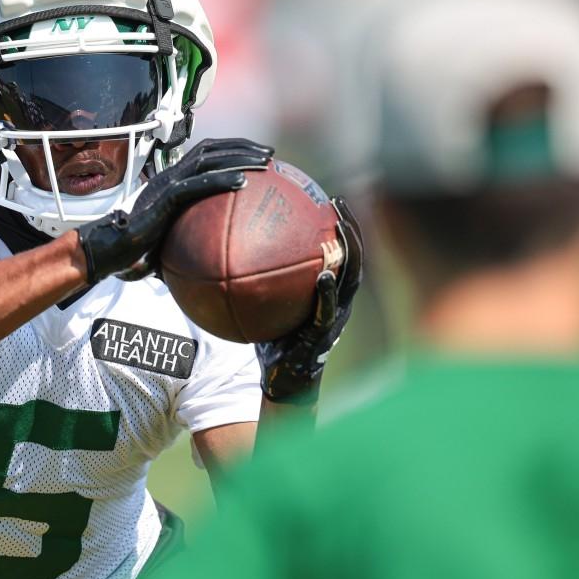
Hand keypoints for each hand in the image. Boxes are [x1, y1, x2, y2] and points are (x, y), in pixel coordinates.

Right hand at [77, 138, 272, 282]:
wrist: (106, 252)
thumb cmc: (132, 253)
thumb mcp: (169, 244)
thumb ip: (189, 244)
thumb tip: (213, 266)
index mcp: (170, 183)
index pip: (204, 155)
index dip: (232, 150)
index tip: (257, 157)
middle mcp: (169, 177)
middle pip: (210, 149)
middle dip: (242, 147)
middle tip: (270, 155)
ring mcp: (165, 185)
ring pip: (206, 160)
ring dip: (238, 157)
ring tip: (264, 163)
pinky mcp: (163, 199)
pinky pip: (196, 185)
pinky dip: (220, 180)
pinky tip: (242, 183)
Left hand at [254, 197, 363, 402]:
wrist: (284, 381)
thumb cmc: (273, 340)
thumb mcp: (264, 304)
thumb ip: (257, 279)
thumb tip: (226, 248)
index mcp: (327, 290)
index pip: (338, 251)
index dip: (338, 224)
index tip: (329, 197)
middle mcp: (338, 300)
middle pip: (352, 257)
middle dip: (350, 228)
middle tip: (339, 202)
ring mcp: (335, 318)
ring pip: (350, 279)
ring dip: (349, 252)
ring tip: (340, 230)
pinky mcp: (325, 336)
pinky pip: (330, 310)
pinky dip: (329, 292)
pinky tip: (324, 276)